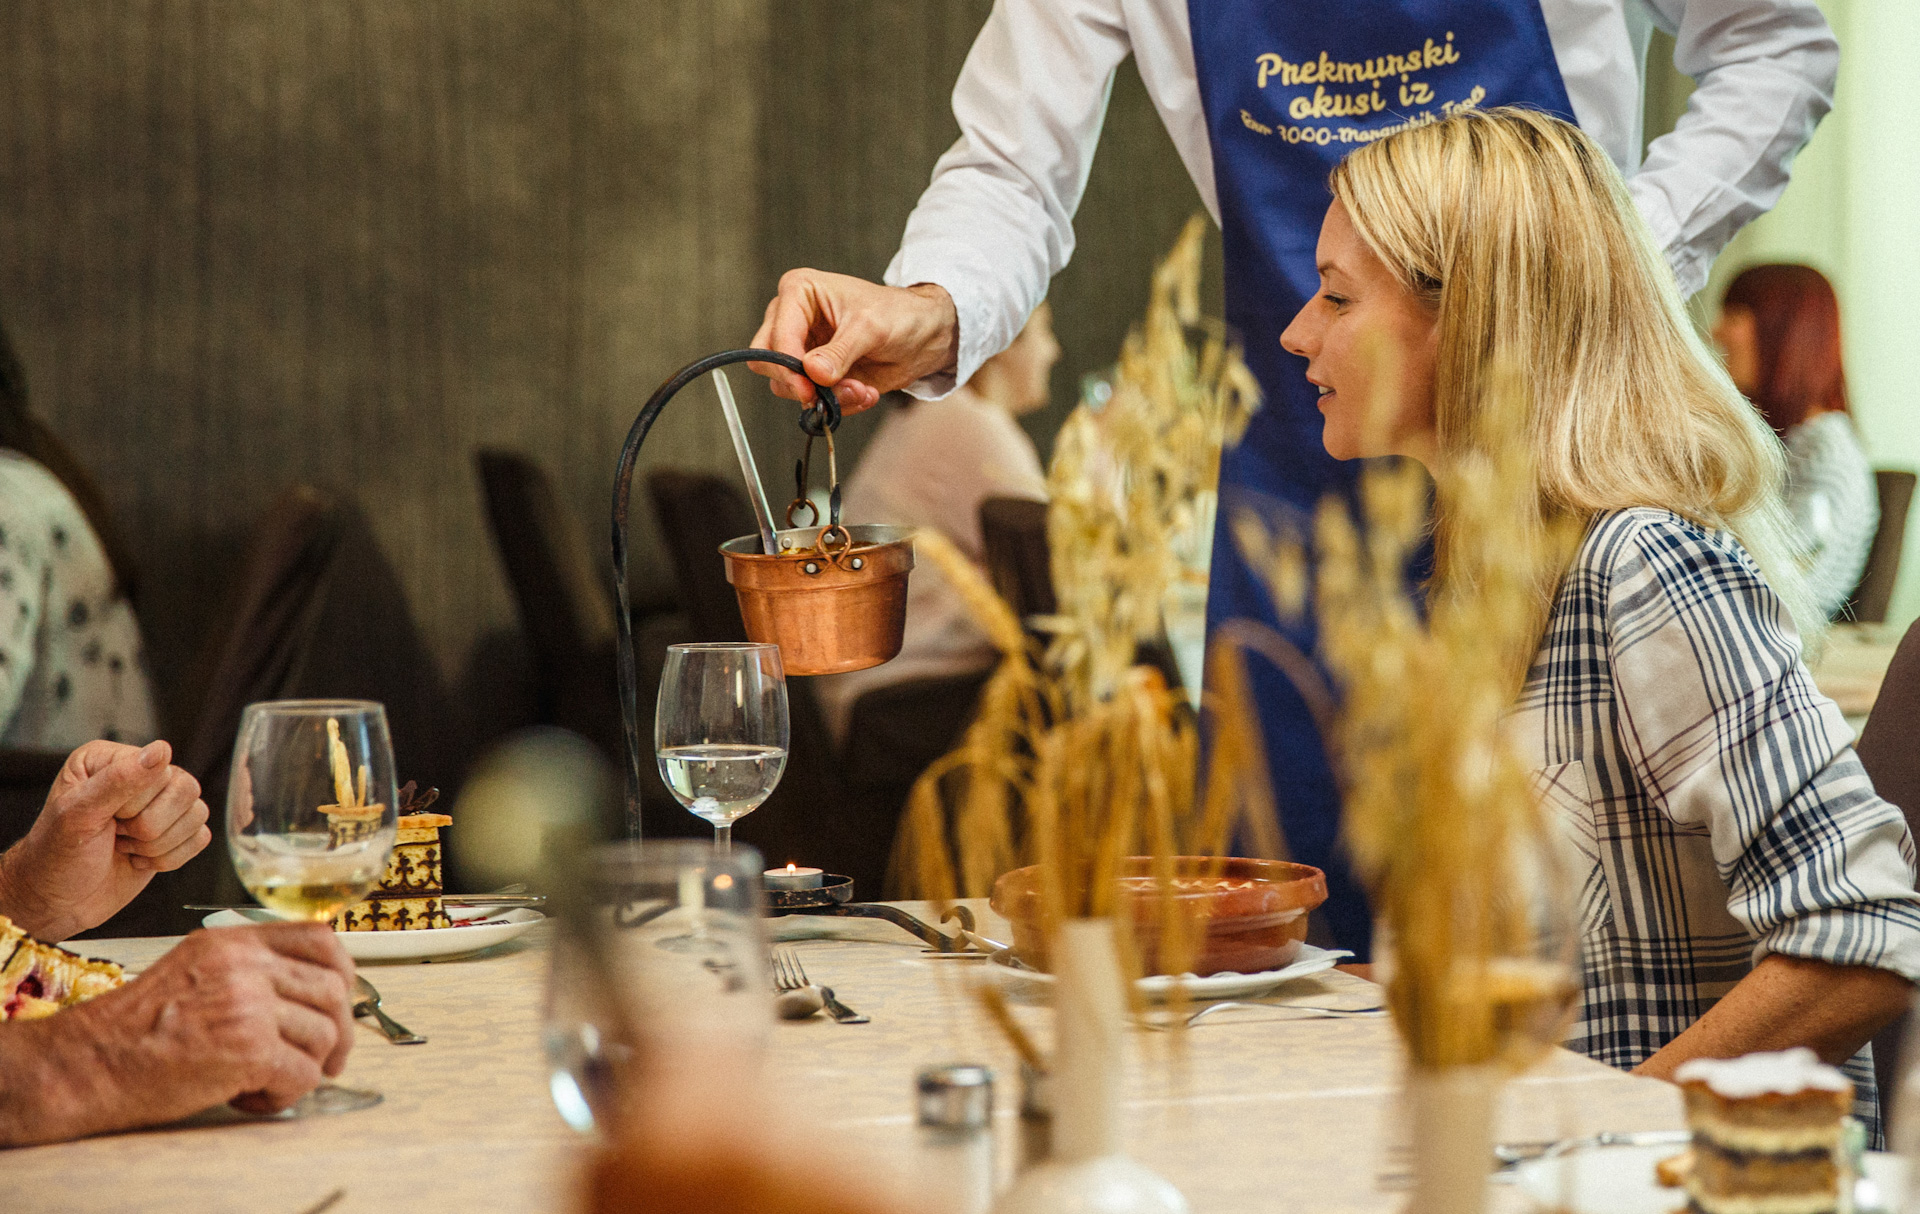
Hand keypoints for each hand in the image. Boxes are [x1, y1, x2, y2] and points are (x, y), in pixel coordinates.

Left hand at [0, 740, 209, 940]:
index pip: (159, 771)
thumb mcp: (78, 815)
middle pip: (186, 791)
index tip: (105, 820)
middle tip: (116, 835)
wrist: (58, 903)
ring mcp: (160, 805)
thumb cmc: (56, 857)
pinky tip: (139, 859)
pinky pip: (201, 838)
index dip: (136, 804)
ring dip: (158, 846)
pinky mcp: (174, 833)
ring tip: (125, 847)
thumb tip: (161, 750)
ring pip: (198, 814)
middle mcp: (140, 776)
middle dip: (149, 827)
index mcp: (111, 759)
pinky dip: (170, 859)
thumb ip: (118, 780)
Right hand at [0, 922, 356, 1144]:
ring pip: (324, 1035)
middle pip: (332, 990)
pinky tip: (251, 1097)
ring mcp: (249, 1005)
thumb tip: (308, 994)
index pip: (320, 940)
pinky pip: (302, 1075)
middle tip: (326, 1060)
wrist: (88, 1065)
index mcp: (233, 942)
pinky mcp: (249, 1049)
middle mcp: (245, 966)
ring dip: (307, 1068)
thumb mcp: (194, 972)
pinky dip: (285, 1095)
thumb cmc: (133, 1030)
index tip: (343, 1000)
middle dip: (340, 1032)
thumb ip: (248, 971)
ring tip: (267, 1082)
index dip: (344, 973)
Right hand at [748, 271, 958, 411]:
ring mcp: (801, 349)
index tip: (809, 388)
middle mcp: (792, 319)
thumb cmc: (898, 315)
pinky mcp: (815, 374)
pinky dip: (836, 404)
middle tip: (827, 395)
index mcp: (798, 292)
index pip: (774, 335)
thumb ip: (840, 352)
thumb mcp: (871, 328)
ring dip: (825, 397)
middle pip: (767, 361)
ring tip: (861, 390)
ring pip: (787, 385)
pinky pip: (810, 399)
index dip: (787, 365)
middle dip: (801, 384)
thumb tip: (812, 373)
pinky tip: (863, 394)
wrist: (923, 334)